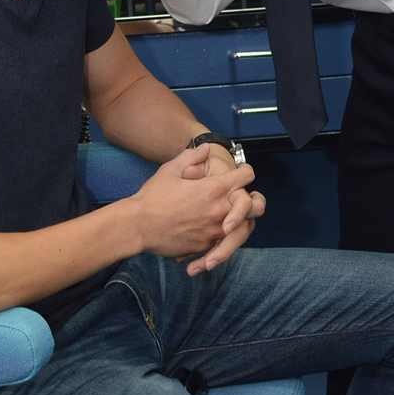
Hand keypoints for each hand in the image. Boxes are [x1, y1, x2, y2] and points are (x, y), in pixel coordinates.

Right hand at [128, 144, 262, 272]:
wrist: (137, 226)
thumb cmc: (152, 196)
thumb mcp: (171, 169)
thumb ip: (192, 156)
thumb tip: (206, 148)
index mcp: (213, 189)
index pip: (245, 176)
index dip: (245, 171)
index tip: (241, 172)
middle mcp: (219, 210)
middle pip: (256, 205)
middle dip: (255, 200)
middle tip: (249, 198)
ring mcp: (214, 231)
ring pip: (244, 229)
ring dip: (241, 221)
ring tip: (234, 219)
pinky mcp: (205, 246)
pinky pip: (224, 244)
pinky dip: (223, 240)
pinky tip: (216, 236)